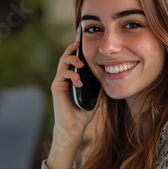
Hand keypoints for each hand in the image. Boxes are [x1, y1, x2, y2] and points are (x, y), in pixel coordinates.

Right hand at [47, 41, 97, 168]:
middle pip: (66, 56)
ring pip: (62, 62)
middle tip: (79, 43)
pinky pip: (62, 74)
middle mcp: (65, 77)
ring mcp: (60, 82)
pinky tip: (79, 82)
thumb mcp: (96, 94)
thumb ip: (99, 83)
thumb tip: (110, 73)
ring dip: (71, 59)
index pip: (74, 59)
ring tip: (81, 64)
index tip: (84, 42)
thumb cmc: (84, 111)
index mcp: (73, 77)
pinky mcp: (57, 87)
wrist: (75, 126)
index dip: (78, 50)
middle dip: (72, 49)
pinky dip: (72, 75)